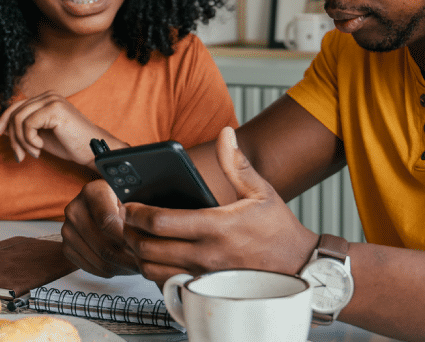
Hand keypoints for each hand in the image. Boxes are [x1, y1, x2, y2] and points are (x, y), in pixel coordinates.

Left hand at [0, 91, 125, 166]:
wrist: (92, 151)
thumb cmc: (70, 144)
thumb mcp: (41, 135)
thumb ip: (24, 128)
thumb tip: (2, 129)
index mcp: (46, 98)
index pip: (15, 106)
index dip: (2, 120)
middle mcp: (48, 95)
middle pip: (14, 113)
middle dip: (13, 137)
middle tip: (20, 155)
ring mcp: (52, 100)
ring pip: (18, 119)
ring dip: (22, 141)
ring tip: (33, 152)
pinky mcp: (54, 109)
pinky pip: (28, 125)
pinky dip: (30, 140)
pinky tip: (40, 147)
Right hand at [61, 177, 140, 276]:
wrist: (100, 202)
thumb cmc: (119, 199)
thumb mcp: (131, 197)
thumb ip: (136, 214)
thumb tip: (146, 236)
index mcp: (92, 192)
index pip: (108, 222)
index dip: (126, 239)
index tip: (141, 246)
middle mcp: (75, 209)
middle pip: (104, 245)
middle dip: (128, 259)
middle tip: (144, 263)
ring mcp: (68, 230)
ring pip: (99, 260)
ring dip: (120, 268)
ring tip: (135, 266)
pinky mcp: (66, 246)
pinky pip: (89, 267)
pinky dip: (108, 270)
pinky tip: (120, 266)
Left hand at [122, 127, 318, 284]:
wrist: (297, 266)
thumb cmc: (278, 230)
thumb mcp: (261, 191)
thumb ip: (237, 164)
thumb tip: (226, 134)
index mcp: (216, 226)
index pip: (161, 221)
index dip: (137, 212)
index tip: (129, 204)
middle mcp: (206, 254)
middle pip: (147, 248)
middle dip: (129, 233)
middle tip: (126, 220)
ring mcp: (203, 276)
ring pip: (152, 271)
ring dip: (138, 255)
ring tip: (138, 239)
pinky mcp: (205, 289)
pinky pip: (167, 285)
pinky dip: (154, 273)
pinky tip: (157, 259)